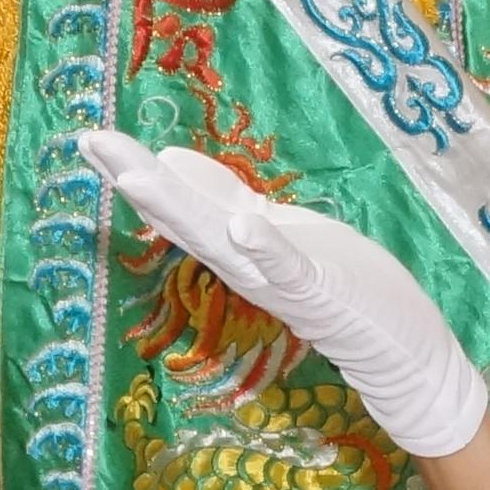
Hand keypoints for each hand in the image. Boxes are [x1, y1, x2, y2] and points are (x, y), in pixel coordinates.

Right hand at [83, 128, 487, 456]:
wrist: (398, 351)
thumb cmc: (345, 283)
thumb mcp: (277, 230)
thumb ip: (228, 202)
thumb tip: (169, 161)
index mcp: (240, 241)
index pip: (184, 199)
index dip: (139, 168)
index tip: (94, 138)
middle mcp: (247, 263)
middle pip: (184, 217)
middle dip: (137, 178)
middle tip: (91, 142)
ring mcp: (280, 279)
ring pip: (220, 241)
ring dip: (179, 210)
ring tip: (137, 176)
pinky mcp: (320, 293)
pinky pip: (289, 269)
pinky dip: (265, 249)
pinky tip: (243, 224)